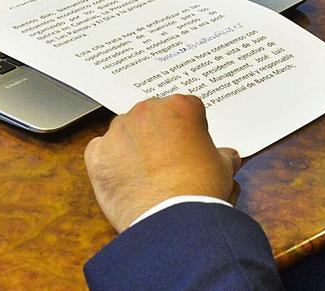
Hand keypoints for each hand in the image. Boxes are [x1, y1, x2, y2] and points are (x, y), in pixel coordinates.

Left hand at [84, 95, 241, 231]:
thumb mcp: (223, 168)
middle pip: (152, 118)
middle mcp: (147, 110)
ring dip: (133, 148)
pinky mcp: (97, 153)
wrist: (172, 218)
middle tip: (168, 164)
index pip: (185, 110)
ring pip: (125, 133)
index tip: (189, 148)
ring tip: (146, 177)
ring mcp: (119, 130)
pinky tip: (125, 181)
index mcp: (180, 106)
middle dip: (158, 136)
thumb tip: (227, 156)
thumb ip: (222, 155)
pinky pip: (102, 152)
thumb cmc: (201, 189)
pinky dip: (110, 163)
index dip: (188, 131)